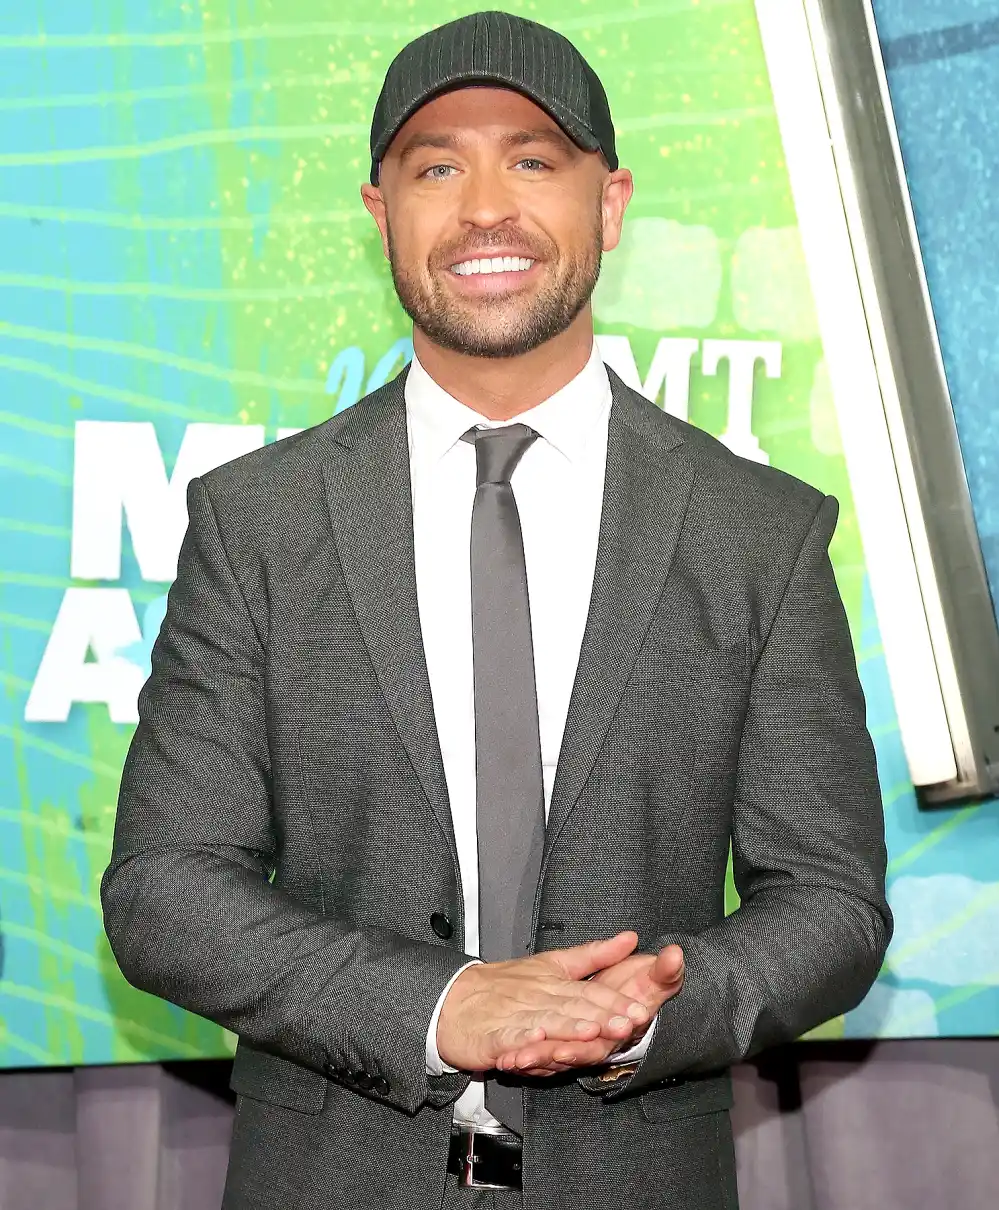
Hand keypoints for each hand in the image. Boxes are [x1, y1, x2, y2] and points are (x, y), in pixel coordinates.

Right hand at [435, 931, 653, 1072]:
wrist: (452, 999)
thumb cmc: (504, 985)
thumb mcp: (552, 963)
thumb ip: (593, 955)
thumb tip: (631, 938)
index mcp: (553, 980)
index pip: (590, 991)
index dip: (615, 1001)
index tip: (640, 1010)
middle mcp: (537, 996)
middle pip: (573, 1006)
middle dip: (602, 1016)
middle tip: (628, 1025)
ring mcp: (515, 1015)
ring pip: (546, 1020)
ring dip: (569, 1027)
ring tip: (592, 1032)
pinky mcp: (493, 1036)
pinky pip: (509, 1036)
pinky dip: (523, 1038)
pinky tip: (536, 1038)